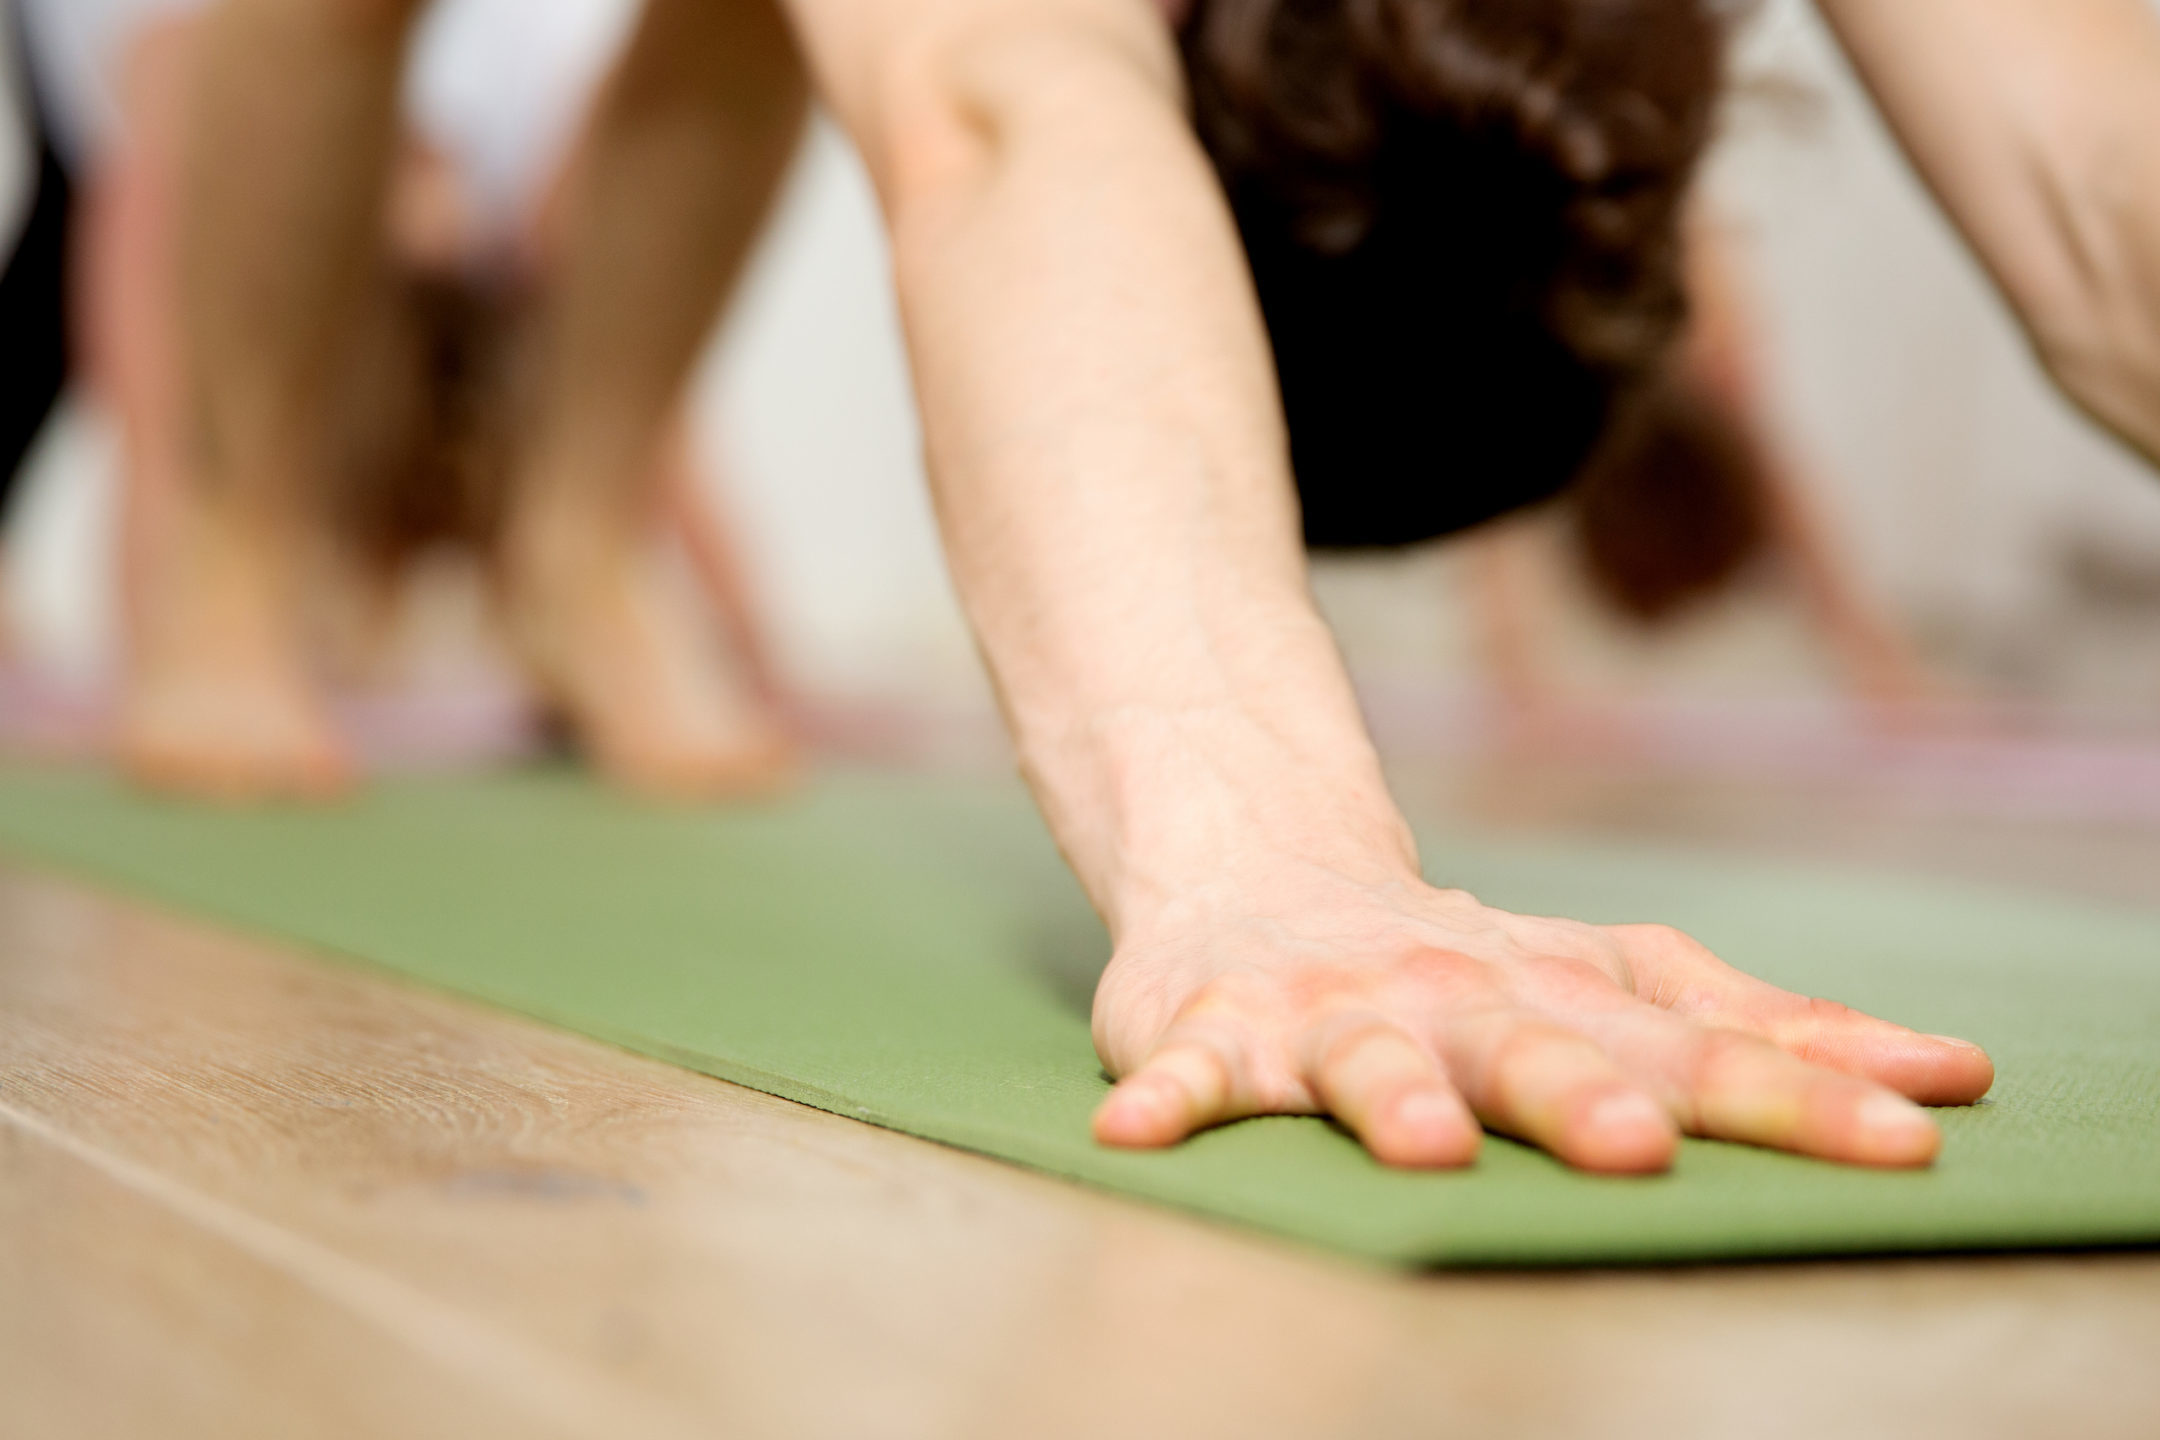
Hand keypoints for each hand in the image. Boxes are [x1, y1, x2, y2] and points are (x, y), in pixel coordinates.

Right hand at [1090, 857, 1994, 1171]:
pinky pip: (1188, 1071)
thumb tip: (1949, 1074)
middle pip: (1530, 1048)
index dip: (1796, 1092)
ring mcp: (1328, 1014)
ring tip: (1421, 1148)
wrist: (1262, 870)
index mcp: (1557, 995)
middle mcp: (1451, 999)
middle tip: (1640, 1144)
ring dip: (1391, 1097)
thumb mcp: (1611, 979)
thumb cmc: (1461, 961)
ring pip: (1364, 1060)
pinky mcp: (1212, 1029)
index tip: (1910, 1134)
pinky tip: (1134, 1133)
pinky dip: (1166, 1098)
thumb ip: (1758, 1028)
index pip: (1692, 1049)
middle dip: (1581, 1096)